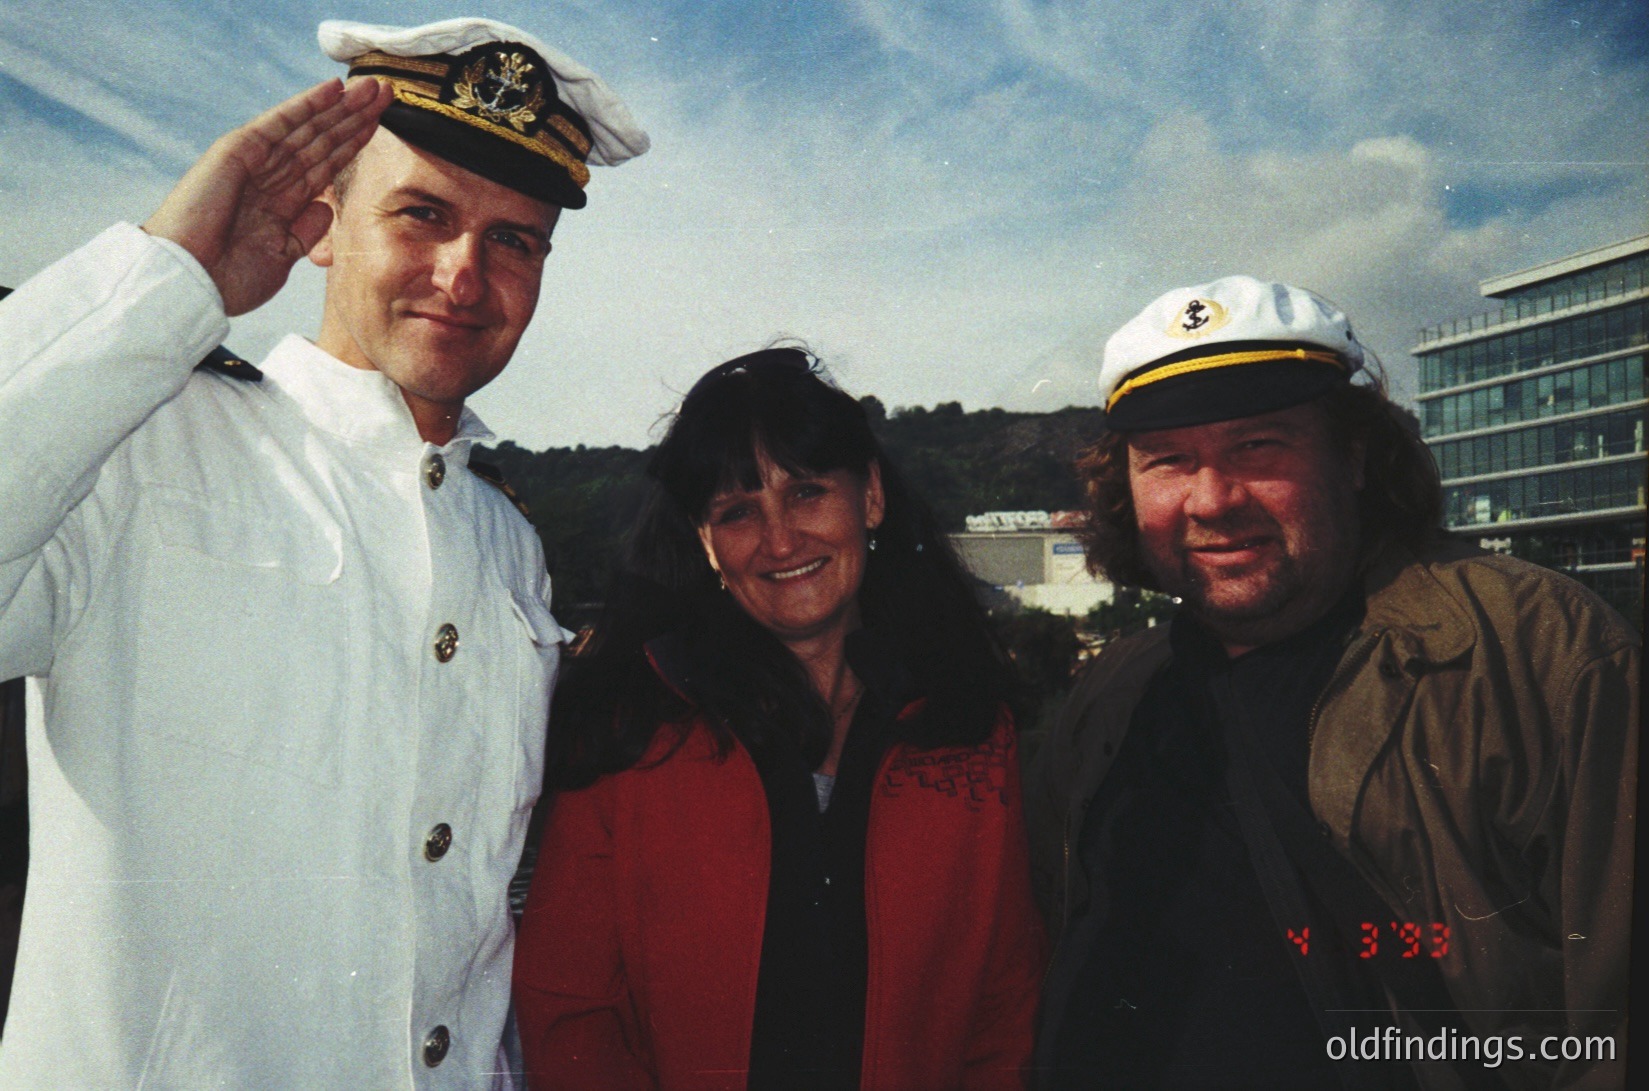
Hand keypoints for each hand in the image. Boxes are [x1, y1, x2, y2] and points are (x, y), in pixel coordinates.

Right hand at [143, 77, 390, 315]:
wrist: (189, 281)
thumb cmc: (227, 277)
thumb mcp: (281, 256)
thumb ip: (305, 230)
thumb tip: (327, 207)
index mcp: (281, 202)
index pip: (326, 166)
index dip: (354, 145)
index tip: (383, 127)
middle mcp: (270, 176)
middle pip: (322, 140)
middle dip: (355, 118)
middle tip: (389, 93)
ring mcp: (255, 161)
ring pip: (308, 127)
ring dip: (341, 106)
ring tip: (373, 86)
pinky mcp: (239, 150)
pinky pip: (280, 122)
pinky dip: (307, 104)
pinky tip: (334, 89)